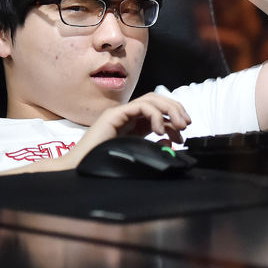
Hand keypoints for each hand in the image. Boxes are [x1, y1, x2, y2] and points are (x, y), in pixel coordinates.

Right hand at [61, 93, 190, 167]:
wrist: (81, 169)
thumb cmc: (106, 164)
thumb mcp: (138, 153)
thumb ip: (153, 146)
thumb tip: (170, 140)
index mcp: (133, 123)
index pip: (158, 110)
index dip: (174, 118)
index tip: (183, 133)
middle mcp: (128, 114)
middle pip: (157, 100)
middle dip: (176, 109)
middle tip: (186, 125)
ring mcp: (120, 113)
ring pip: (151, 99)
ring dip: (170, 109)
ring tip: (178, 126)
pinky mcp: (115, 114)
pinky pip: (141, 106)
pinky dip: (155, 115)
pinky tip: (159, 131)